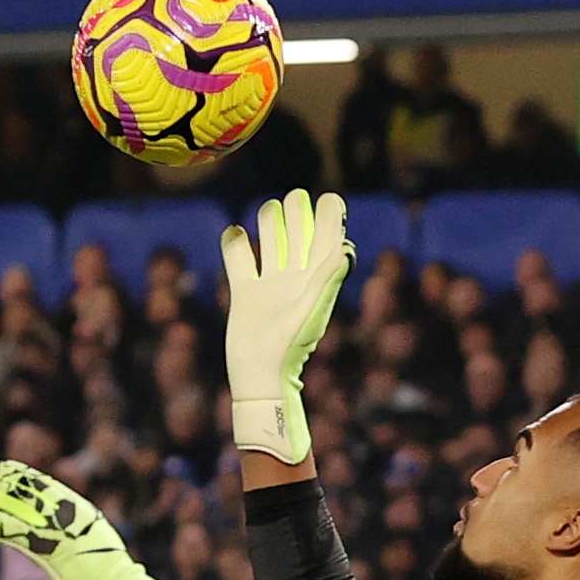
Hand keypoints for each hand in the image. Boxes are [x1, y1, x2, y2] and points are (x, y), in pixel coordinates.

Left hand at [0, 453, 201, 579]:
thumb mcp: (98, 553)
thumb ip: (82, 542)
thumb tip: (72, 544)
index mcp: (81, 512)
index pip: (44, 486)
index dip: (18, 474)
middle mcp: (69, 514)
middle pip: (25, 486)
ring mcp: (59, 530)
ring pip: (16, 501)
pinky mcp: (49, 549)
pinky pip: (14, 532)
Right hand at [218, 190, 350, 463]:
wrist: (259, 376)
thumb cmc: (290, 346)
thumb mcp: (312, 309)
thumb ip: (327, 277)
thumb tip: (345, 247)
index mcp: (319, 272)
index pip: (329, 226)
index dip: (329, 209)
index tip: (325, 204)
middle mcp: (296, 271)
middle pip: (298, 219)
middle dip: (296, 208)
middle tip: (292, 219)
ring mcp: (270, 279)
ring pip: (270, 229)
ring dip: (268, 217)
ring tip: (267, 226)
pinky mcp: (244, 290)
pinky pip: (238, 252)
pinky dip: (234, 238)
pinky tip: (237, 239)